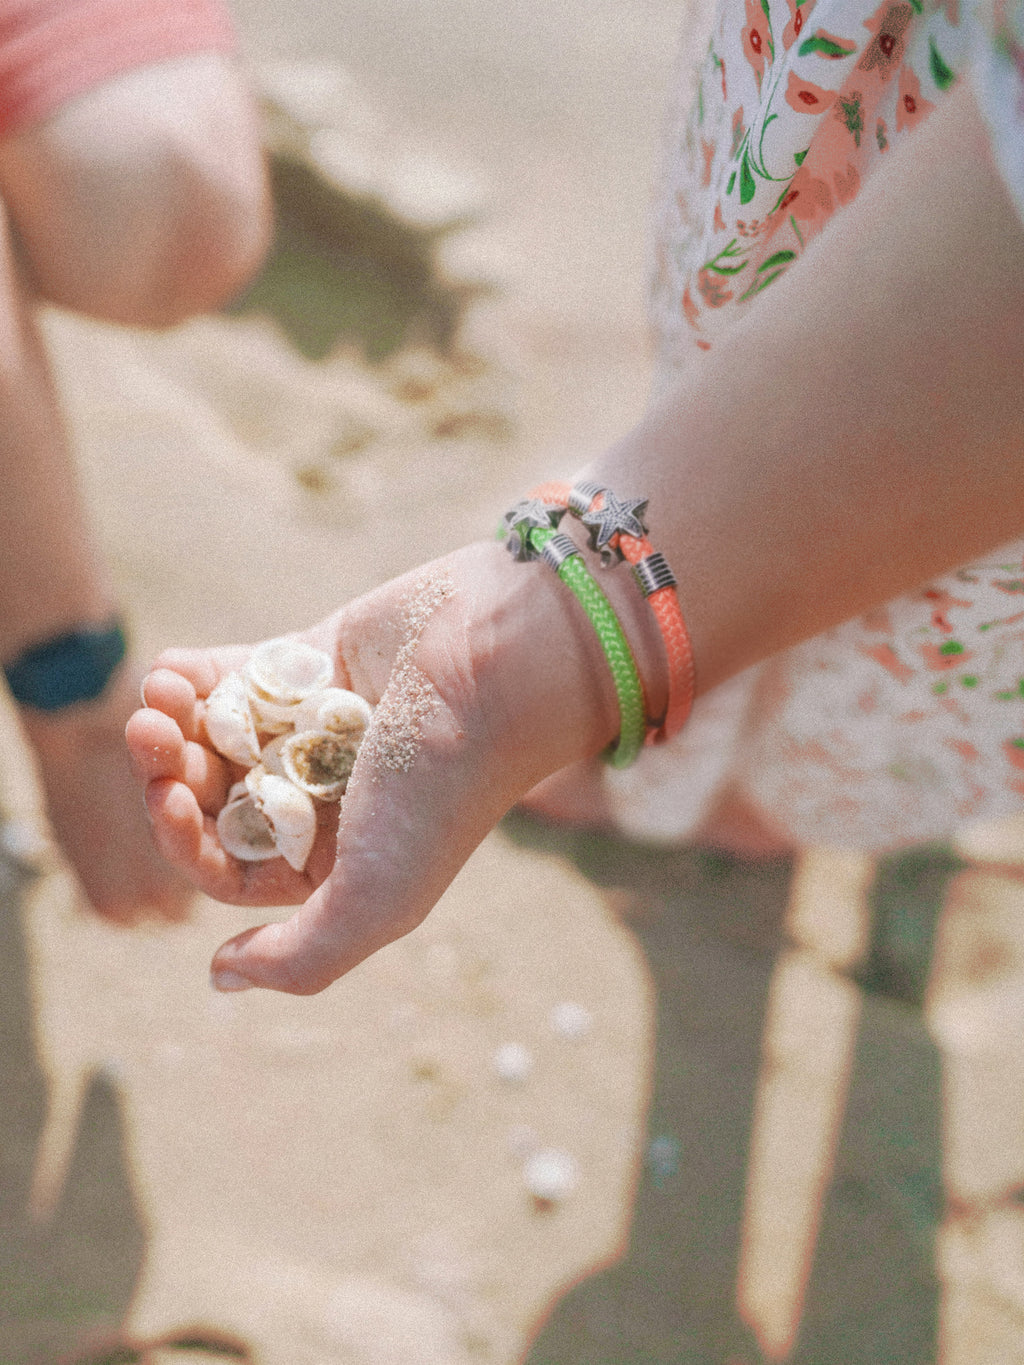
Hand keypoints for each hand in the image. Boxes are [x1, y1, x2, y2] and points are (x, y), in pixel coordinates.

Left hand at [126, 541, 623, 992]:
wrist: (495, 668)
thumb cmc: (436, 791)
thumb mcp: (375, 900)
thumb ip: (302, 958)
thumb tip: (218, 976)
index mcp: (335, 862)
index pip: (226, 865)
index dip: (181, 835)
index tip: (166, 796)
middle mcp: (321, 799)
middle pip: (213, 799)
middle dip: (167, 772)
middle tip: (146, 734)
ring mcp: (314, 728)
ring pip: (216, 736)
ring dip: (173, 719)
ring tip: (157, 696)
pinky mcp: (315, 662)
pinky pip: (238, 674)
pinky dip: (194, 675)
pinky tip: (169, 670)